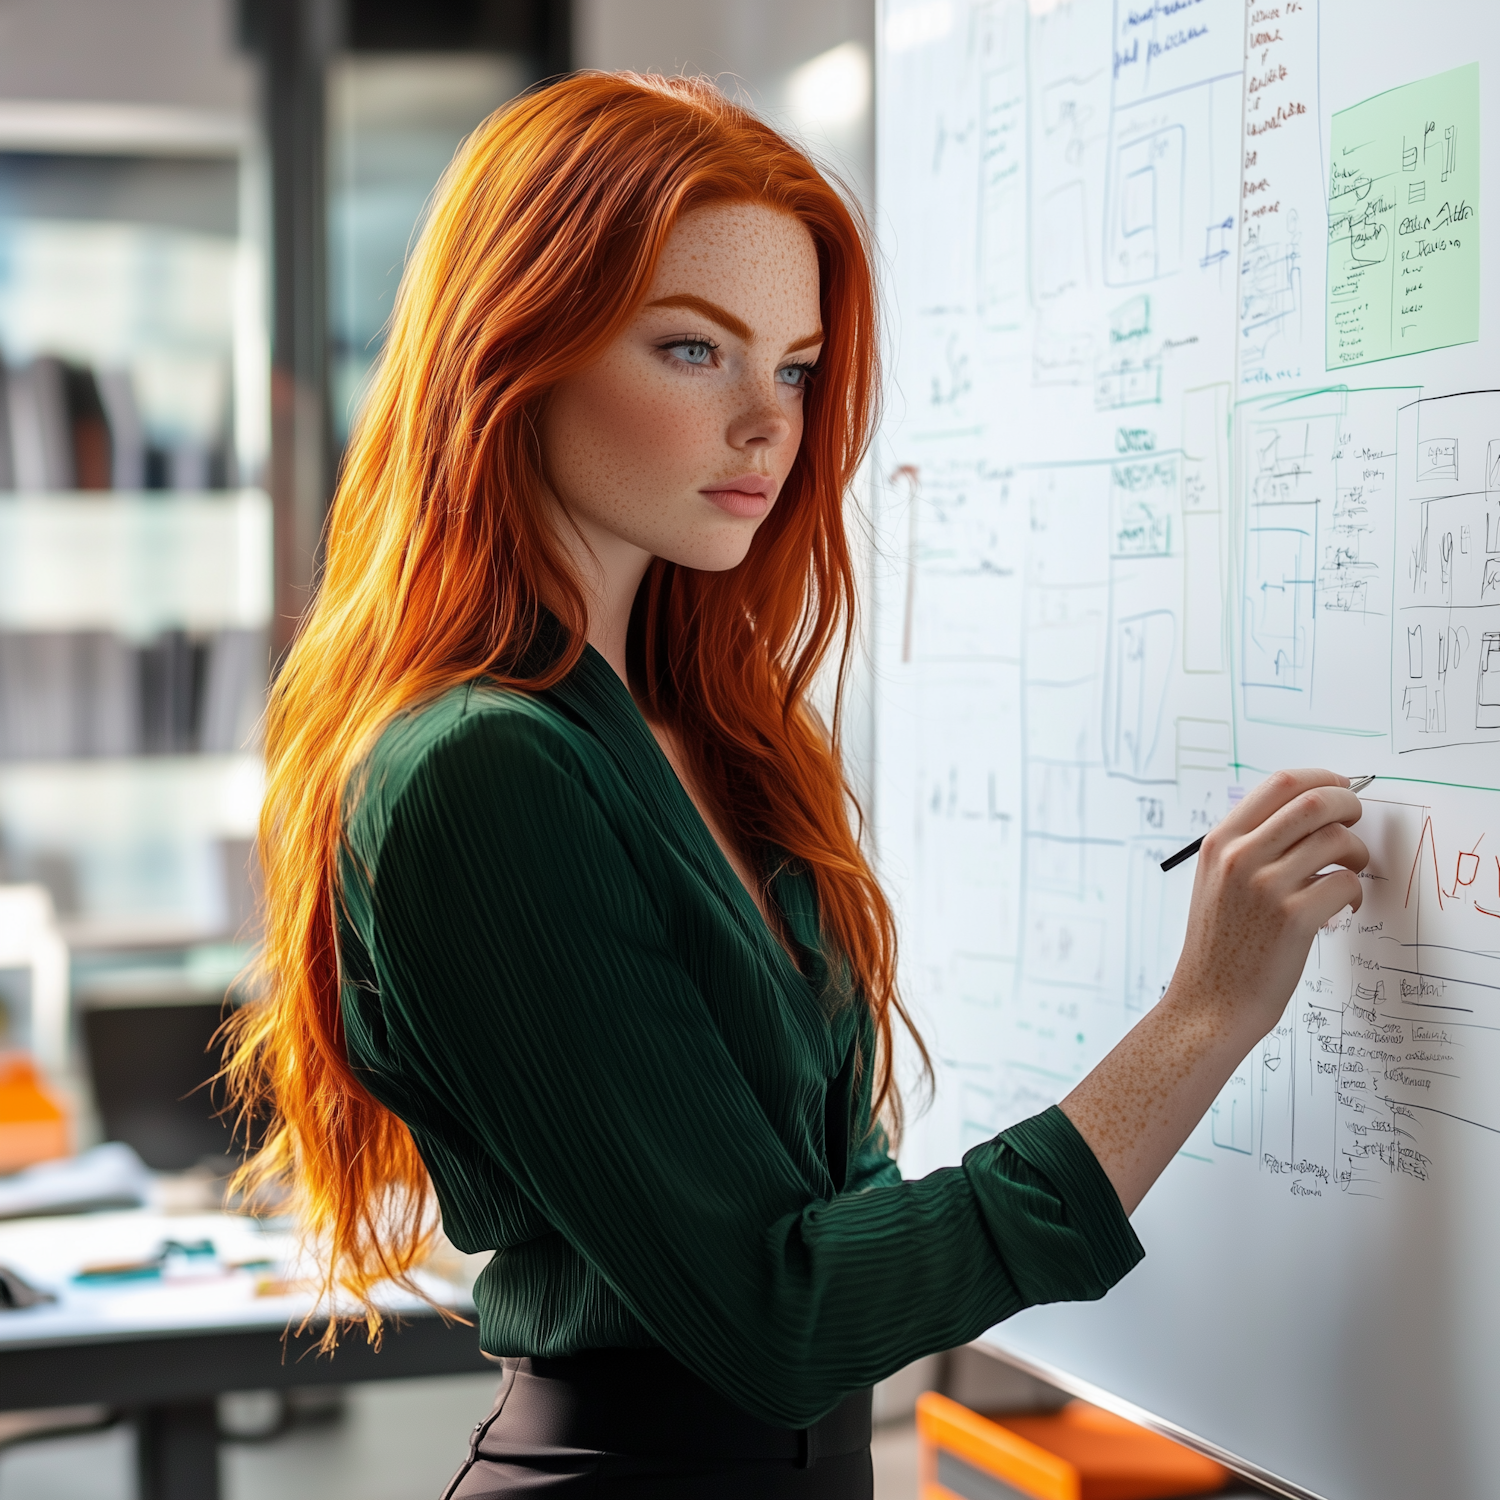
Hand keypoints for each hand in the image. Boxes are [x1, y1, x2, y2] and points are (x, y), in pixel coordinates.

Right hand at [1059, 768, 1367, 1213]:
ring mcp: (1265, 887)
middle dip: (1349, 804)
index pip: (1279, 783)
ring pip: (1336, 840)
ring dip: (1356, 852)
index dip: (1322, 778)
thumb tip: (1307, 814)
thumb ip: (1248, 846)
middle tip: (1358, 820)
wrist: (1208, 1006)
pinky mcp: (1293, 919)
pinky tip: (1344, 908)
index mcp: (1219, 843)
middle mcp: (1239, 858)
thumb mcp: (1214, 884)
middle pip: (1313, 801)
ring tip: (1350, 871)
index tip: (1341, 787)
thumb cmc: (1218, 949)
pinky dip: (1355, 891)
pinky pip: (1345, 883)